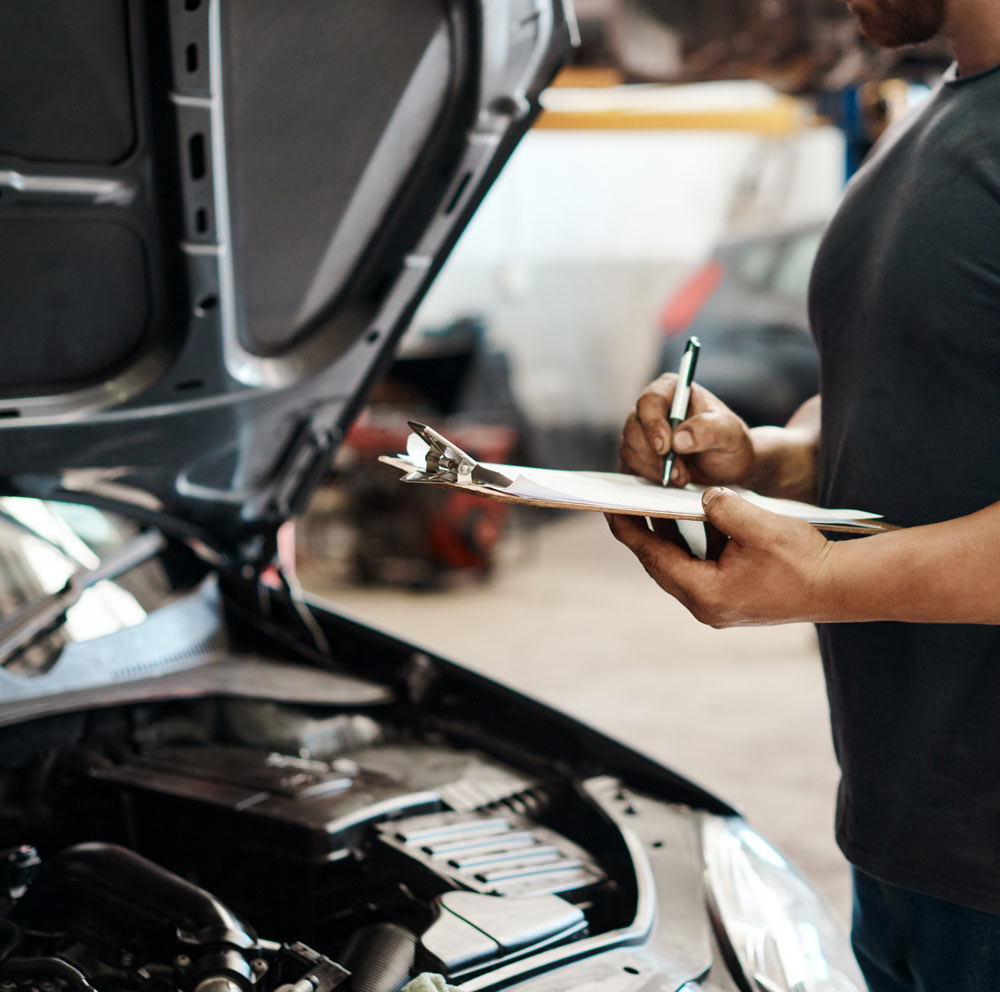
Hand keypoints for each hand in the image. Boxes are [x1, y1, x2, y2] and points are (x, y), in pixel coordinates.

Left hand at [607, 488, 834, 626]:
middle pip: (661, 563)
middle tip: (625, 502)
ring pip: (680, 565)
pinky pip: (700, 567)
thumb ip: (723, 508)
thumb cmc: (805, 560)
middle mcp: (706, 605)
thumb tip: (702, 497)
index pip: (653, 556)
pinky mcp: (732, 599)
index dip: (630, 530)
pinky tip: (693, 519)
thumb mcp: (759, 525)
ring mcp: (719, 606)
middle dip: (644, 532)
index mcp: (705, 593)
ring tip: (654, 504)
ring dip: (669, 536)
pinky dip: (693, 544)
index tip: (609, 508)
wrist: (843, 587)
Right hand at [620, 376, 753, 487]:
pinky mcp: (638, 454)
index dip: (653, 425)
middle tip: (680, 472)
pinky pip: (631, 466)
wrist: (728, 466)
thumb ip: (708, 430)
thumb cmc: (730, 442)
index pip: (650, 402)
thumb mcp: (730, 433)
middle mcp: (652, 409)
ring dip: (655, 469)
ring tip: (682, 476)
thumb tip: (679, 439)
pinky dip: (650, 477)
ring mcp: (642, 432)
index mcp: (672, 391)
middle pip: (634, 429)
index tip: (665, 448)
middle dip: (656, 456)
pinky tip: (672, 479)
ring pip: (630, 450)